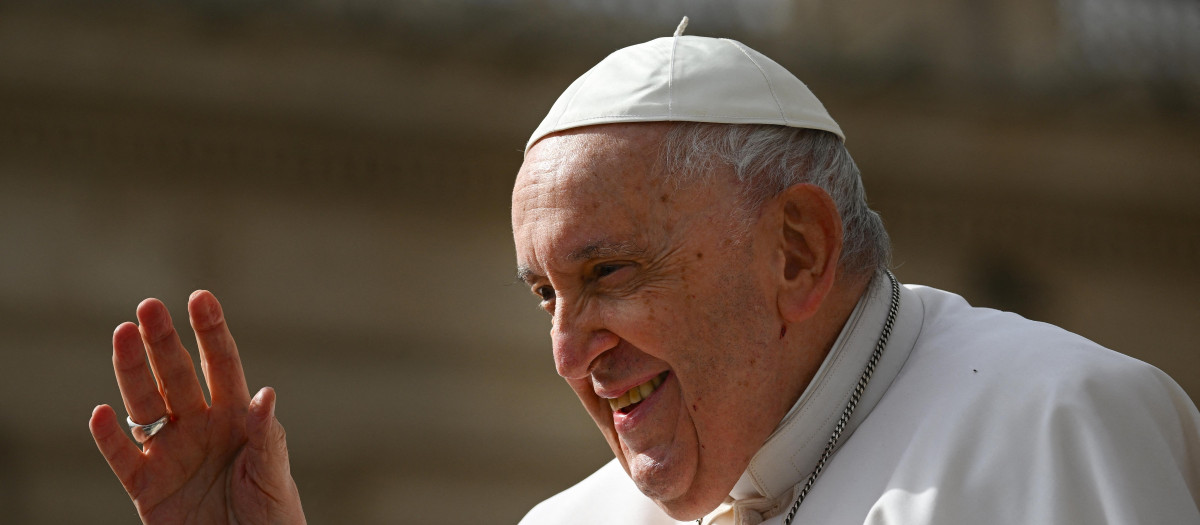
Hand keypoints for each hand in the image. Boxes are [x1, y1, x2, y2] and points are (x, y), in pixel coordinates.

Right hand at [89, 291, 305, 523]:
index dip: (210, 331)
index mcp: (235, 416)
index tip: (200, 298)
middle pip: (175, 375)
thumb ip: (266, 437)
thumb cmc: (272, 515)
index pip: (221, 364)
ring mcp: (170, 453)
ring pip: (144, 404)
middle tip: (149, 307)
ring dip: (132, 371)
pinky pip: (123, 458)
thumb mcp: (273, 474)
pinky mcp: (147, 487)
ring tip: (122, 335)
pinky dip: (109, 438)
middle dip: (163, 341)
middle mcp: (199, 426)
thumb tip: (266, 394)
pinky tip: (100, 413)